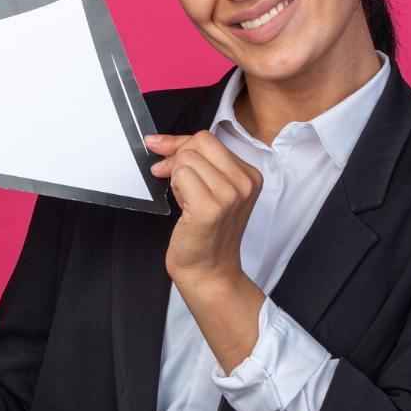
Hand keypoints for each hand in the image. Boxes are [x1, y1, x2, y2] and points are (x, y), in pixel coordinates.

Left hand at [145, 131, 262, 287]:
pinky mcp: (210, 208)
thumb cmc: (207, 234)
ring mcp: (230, 195)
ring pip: (187, 159)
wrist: (209, 272)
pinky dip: (175, 189)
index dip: (181, 144)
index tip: (162, 151)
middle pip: (199, 142)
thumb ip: (193, 161)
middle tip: (179, 185)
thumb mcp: (210, 189)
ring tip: (188, 200)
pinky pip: (181, 175)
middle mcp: (245, 183)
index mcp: (250, 175)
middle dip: (179, 159)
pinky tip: (184, 207)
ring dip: (177, 178)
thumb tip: (160, 142)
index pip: (209, 138)